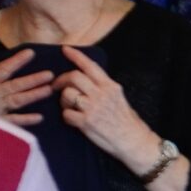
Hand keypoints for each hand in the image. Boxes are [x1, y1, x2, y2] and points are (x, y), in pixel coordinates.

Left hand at [56, 46, 156, 171]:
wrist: (133, 141)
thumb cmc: (127, 121)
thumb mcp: (118, 97)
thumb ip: (104, 88)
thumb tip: (86, 81)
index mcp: (110, 86)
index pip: (90, 66)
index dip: (76, 56)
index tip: (65, 49)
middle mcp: (101, 94)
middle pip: (74, 77)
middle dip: (61, 80)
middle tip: (56, 86)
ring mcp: (93, 108)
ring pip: (67, 94)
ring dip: (64, 100)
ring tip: (69, 106)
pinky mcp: (86, 122)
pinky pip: (66, 113)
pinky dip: (66, 116)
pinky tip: (73, 120)